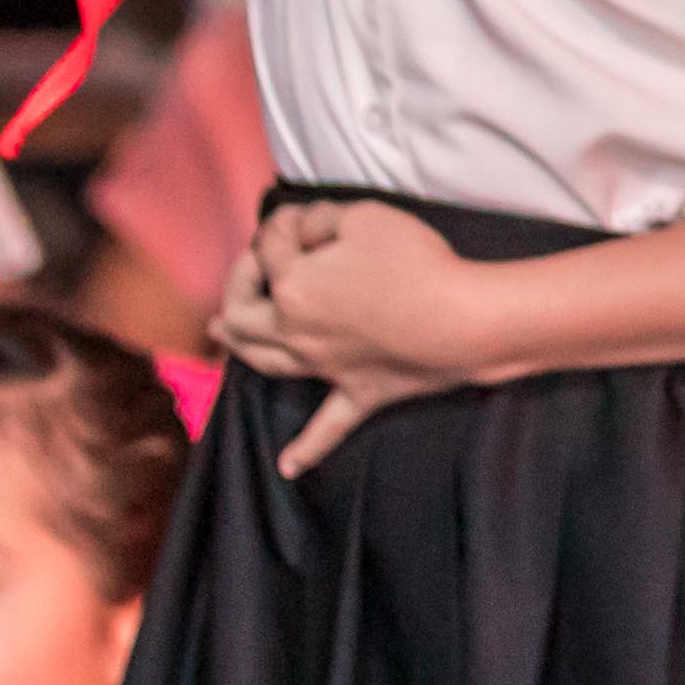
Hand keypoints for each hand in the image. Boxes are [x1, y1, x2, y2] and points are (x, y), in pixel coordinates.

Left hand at [216, 203, 514, 472]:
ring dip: (238, 347)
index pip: (271, 246)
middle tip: (256, 263)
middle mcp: (296, 331)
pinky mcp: (359, 393)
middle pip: (241, 312)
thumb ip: (324, 219)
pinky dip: (306, 450)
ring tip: (219, 334)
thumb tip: (305, 230)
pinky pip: (328, 427)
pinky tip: (288, 468)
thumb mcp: (366, 217)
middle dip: (238, 281)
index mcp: (292, 286)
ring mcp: (325, 366)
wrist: (465, 320)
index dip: (283, 223)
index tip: (303, 216)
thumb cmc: (417, 264)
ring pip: (265, 362)